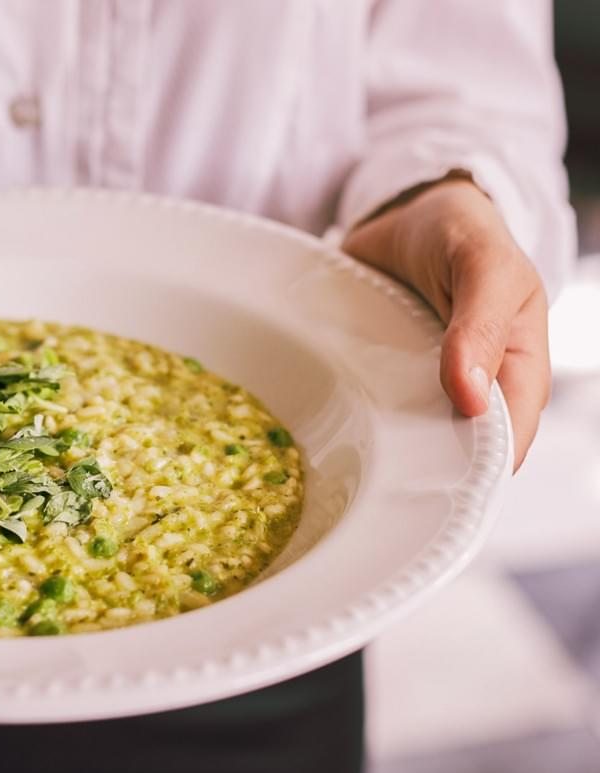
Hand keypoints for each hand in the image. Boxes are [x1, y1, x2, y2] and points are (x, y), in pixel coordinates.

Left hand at [343, 176, 549, 471]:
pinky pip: (367, 411)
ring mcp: (423, 388)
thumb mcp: (485, 267)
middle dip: (420, 472)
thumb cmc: (463, 235)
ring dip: (380, 448)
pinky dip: (349, 417)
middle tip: (376, 481)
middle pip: (452, 456)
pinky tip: (326, 426)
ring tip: (346, 457)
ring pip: (406, 440)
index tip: (430, 491)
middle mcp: (472, 392)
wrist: (410, 210)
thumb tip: (472, 400)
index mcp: (518, 375)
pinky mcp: (380, 379)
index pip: (505, 447)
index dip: (475, 473)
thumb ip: (481, 328)